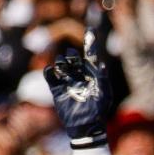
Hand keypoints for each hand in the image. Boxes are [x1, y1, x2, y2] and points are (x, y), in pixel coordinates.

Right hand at [44, 30, 114, 150]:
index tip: (90, 29)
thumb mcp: (105, 92)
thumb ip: (101, 77)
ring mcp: (67, 82)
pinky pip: (50, 78)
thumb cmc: (99, 110)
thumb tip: (98, 63)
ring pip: (61, 66)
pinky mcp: (57, 91)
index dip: (90, 42)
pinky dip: (49, 72)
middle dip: (71, 55)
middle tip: (71, 57)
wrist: (85, 126)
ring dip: (61, 62)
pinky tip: (50, 70)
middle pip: (73, 58)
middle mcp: (79, 76)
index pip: (90, 55)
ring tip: (62, 65)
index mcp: (92, 74)